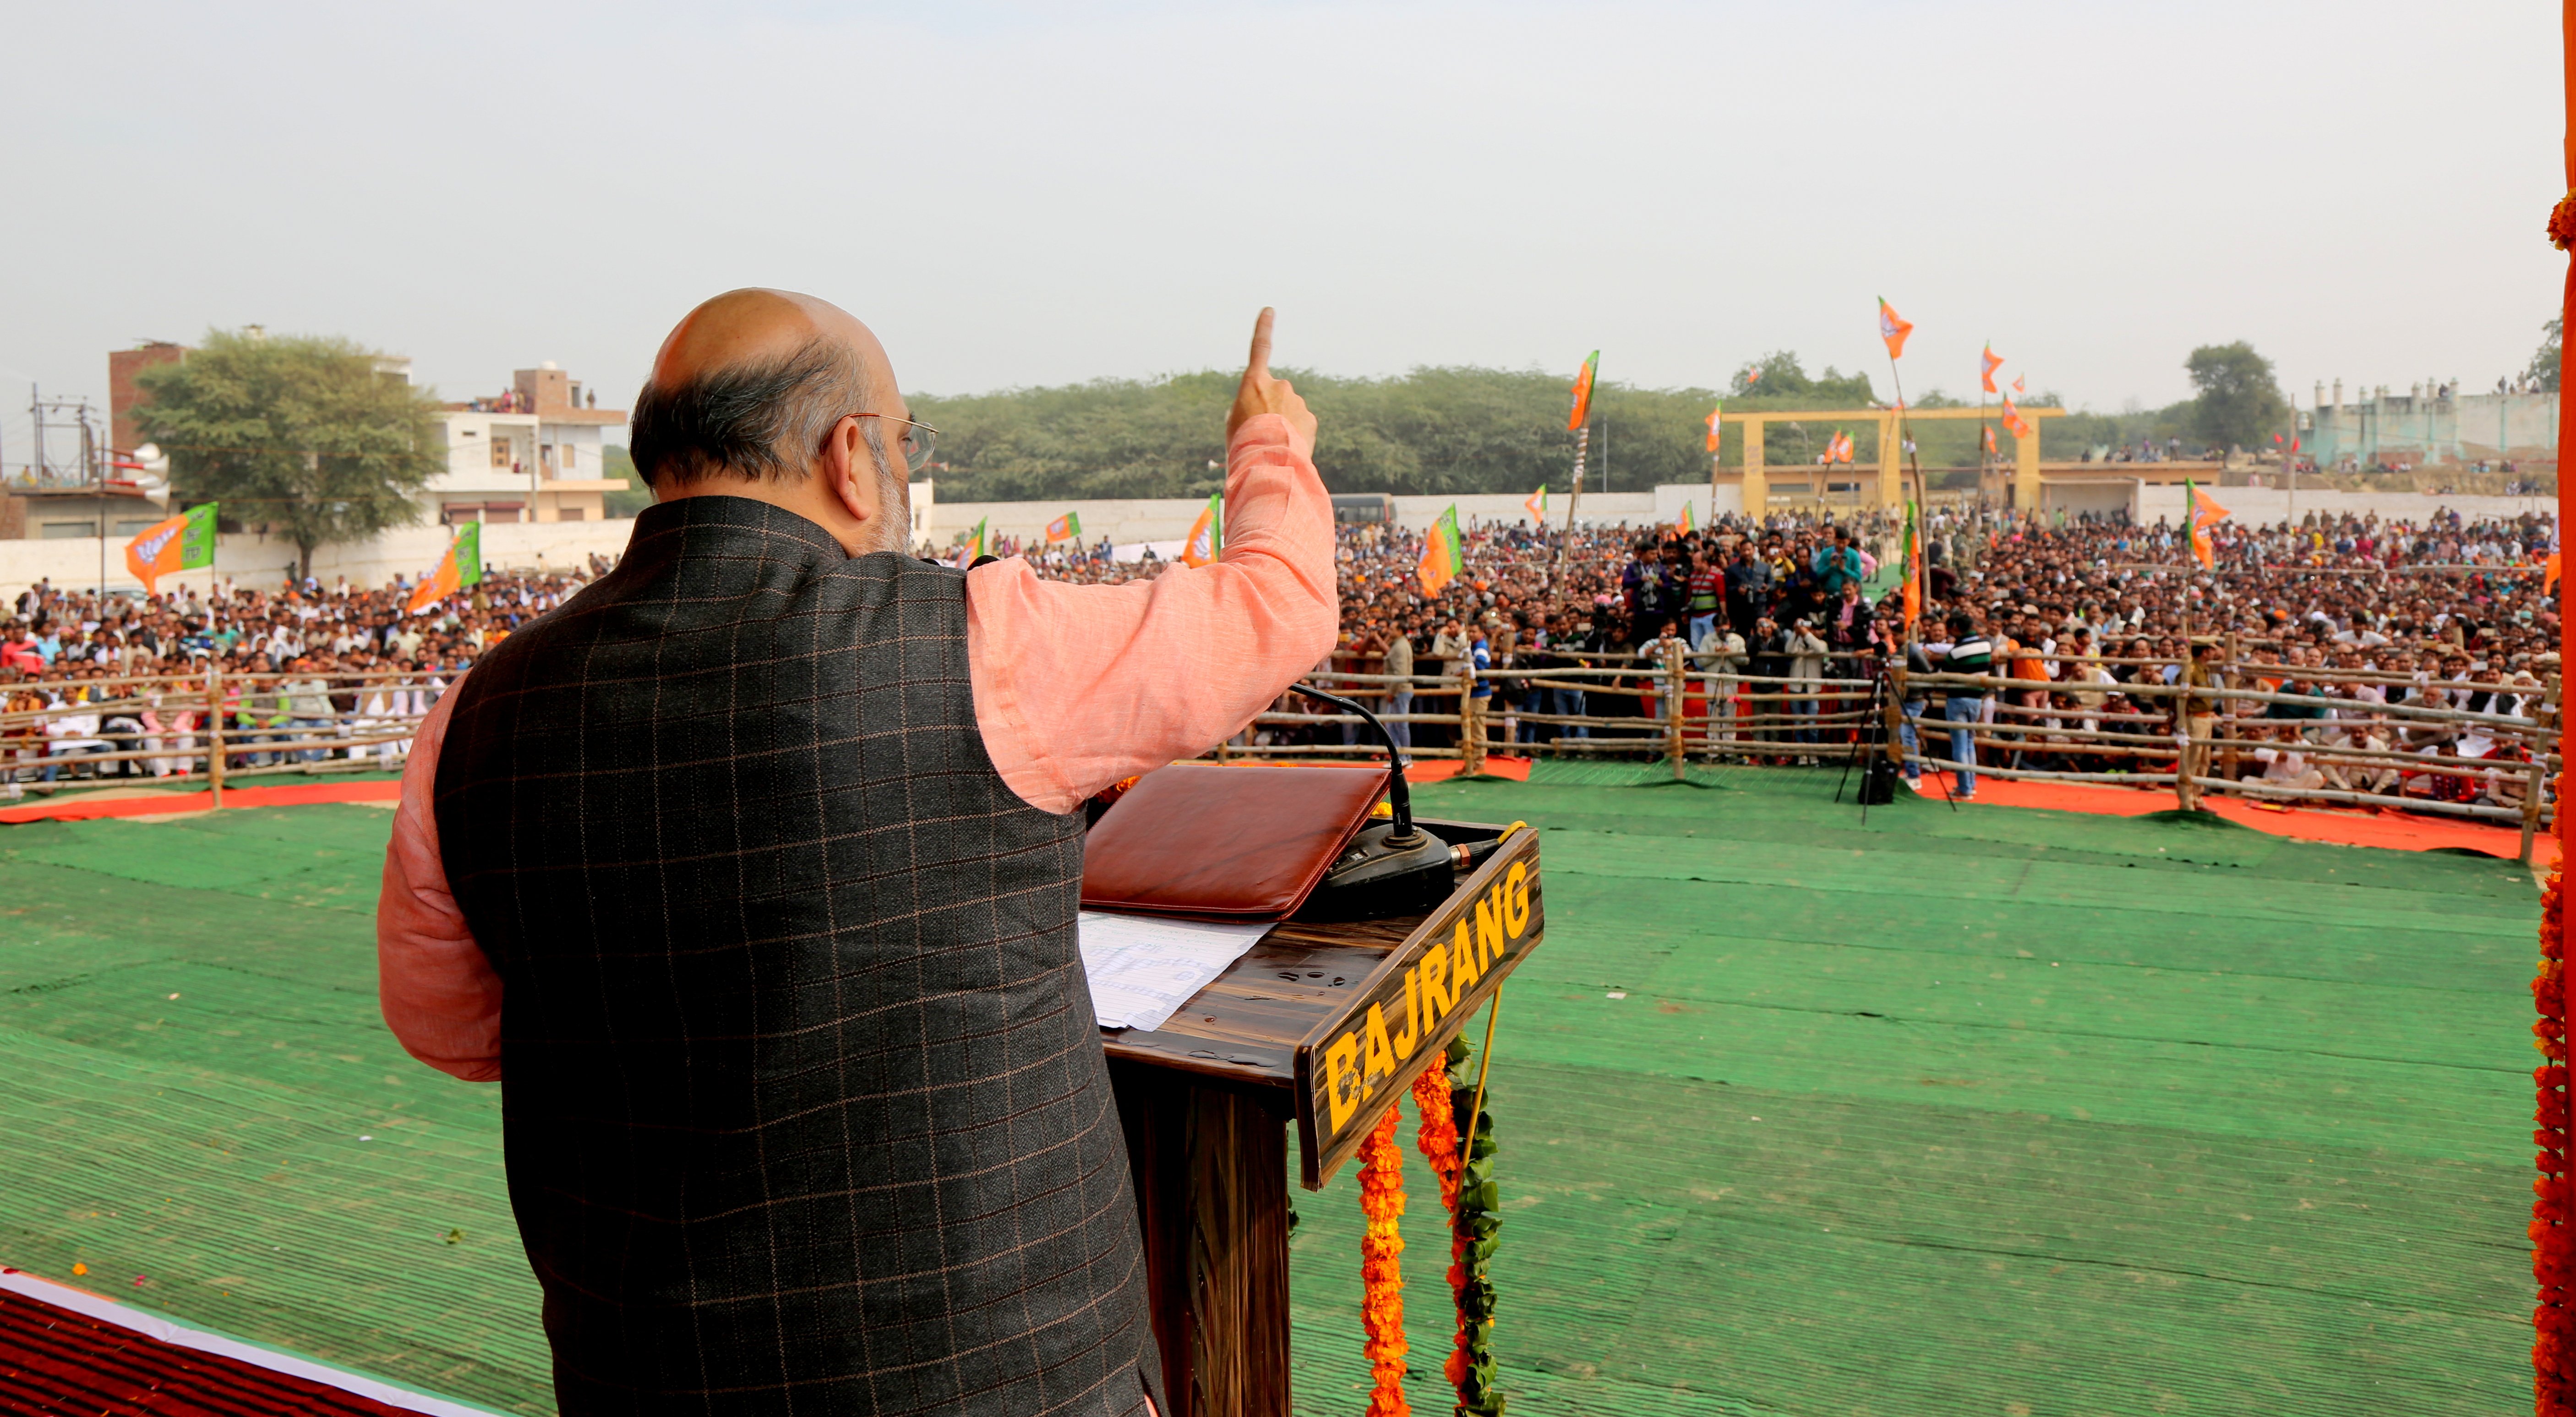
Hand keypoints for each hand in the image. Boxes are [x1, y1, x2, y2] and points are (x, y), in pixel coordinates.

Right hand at [1226, 307, 1316, 457]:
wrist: (1267, 460)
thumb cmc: (1243, 442)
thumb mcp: (1234, 422)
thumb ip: (1248, 407)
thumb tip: (1264, 411)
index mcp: (1255, 382)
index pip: (1259, 348)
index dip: (1264, 328)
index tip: (1269, 310)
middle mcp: (1279, 385)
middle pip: (1275, 394)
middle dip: (1271, 410)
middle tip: (1261, 431)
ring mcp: (1297, 401)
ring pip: (1289, 411)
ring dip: (1282, 424)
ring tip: (1273, 443)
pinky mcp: (1310, 417)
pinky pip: (1301, 424)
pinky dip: (1295, 435)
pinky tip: (1287, 448)